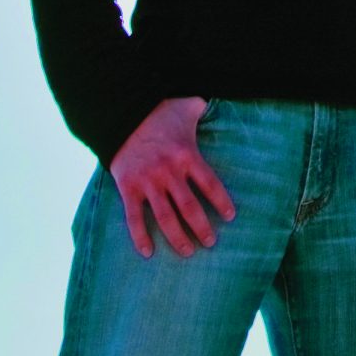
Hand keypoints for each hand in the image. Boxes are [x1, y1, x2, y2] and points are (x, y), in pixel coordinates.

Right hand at [108, 96, 235, 259]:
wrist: (124, 113)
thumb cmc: (161, 110)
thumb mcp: (187, 106)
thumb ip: (204, 109)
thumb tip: (217, 103)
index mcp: (187, 154)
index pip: (210, 184)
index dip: (221, 202)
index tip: (230, 217)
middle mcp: (169, 171)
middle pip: (189, 207)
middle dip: (201, 227)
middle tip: (210, 242)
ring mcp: (148, 182)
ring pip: (165, 217)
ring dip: (177, 237)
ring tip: (188, 252)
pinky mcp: (128, 188)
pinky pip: (134, 218)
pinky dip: (140, 237)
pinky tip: (148, 252)